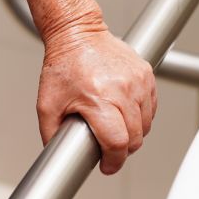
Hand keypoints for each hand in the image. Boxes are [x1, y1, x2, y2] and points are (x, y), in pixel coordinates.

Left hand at [36, 27, 157, 174]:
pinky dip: (142, 116)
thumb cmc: (63, 65)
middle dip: (123, 150)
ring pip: (146, 124)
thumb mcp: (46, 105)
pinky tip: (126, 114)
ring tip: (117, 130)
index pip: (118, 142)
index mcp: (98, 99)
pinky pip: (152, 106)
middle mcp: (122, 90)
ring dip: (134, 133)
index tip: (107, 166)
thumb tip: (58, 156)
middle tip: (110, 150)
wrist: (77, 33)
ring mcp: (137, 81)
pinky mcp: (146, 74)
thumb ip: (51, 134)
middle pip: (135, 137)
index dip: (113, 161)